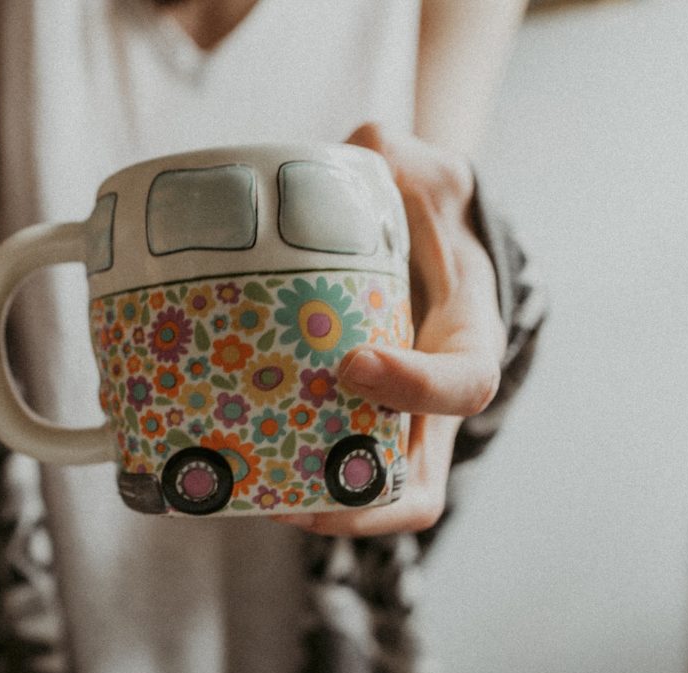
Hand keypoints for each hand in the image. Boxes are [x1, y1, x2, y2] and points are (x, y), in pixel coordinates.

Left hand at [277, 123, 505, 535]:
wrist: (422, 243)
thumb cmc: (427, 214)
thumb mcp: (429, 177)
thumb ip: (402, 161)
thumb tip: (363, 147)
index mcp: (465, 338)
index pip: (465, 383)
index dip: (416, 388)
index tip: (351, 364)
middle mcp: (434, 400)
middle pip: (421, 485)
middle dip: (360, 504)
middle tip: (290, 498)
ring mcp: (395, 424)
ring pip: (373, 498)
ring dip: (313, 511)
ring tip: (244, 499)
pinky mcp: (352, 426)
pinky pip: (329, 473)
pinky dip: (284, 482)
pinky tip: (222, 467)